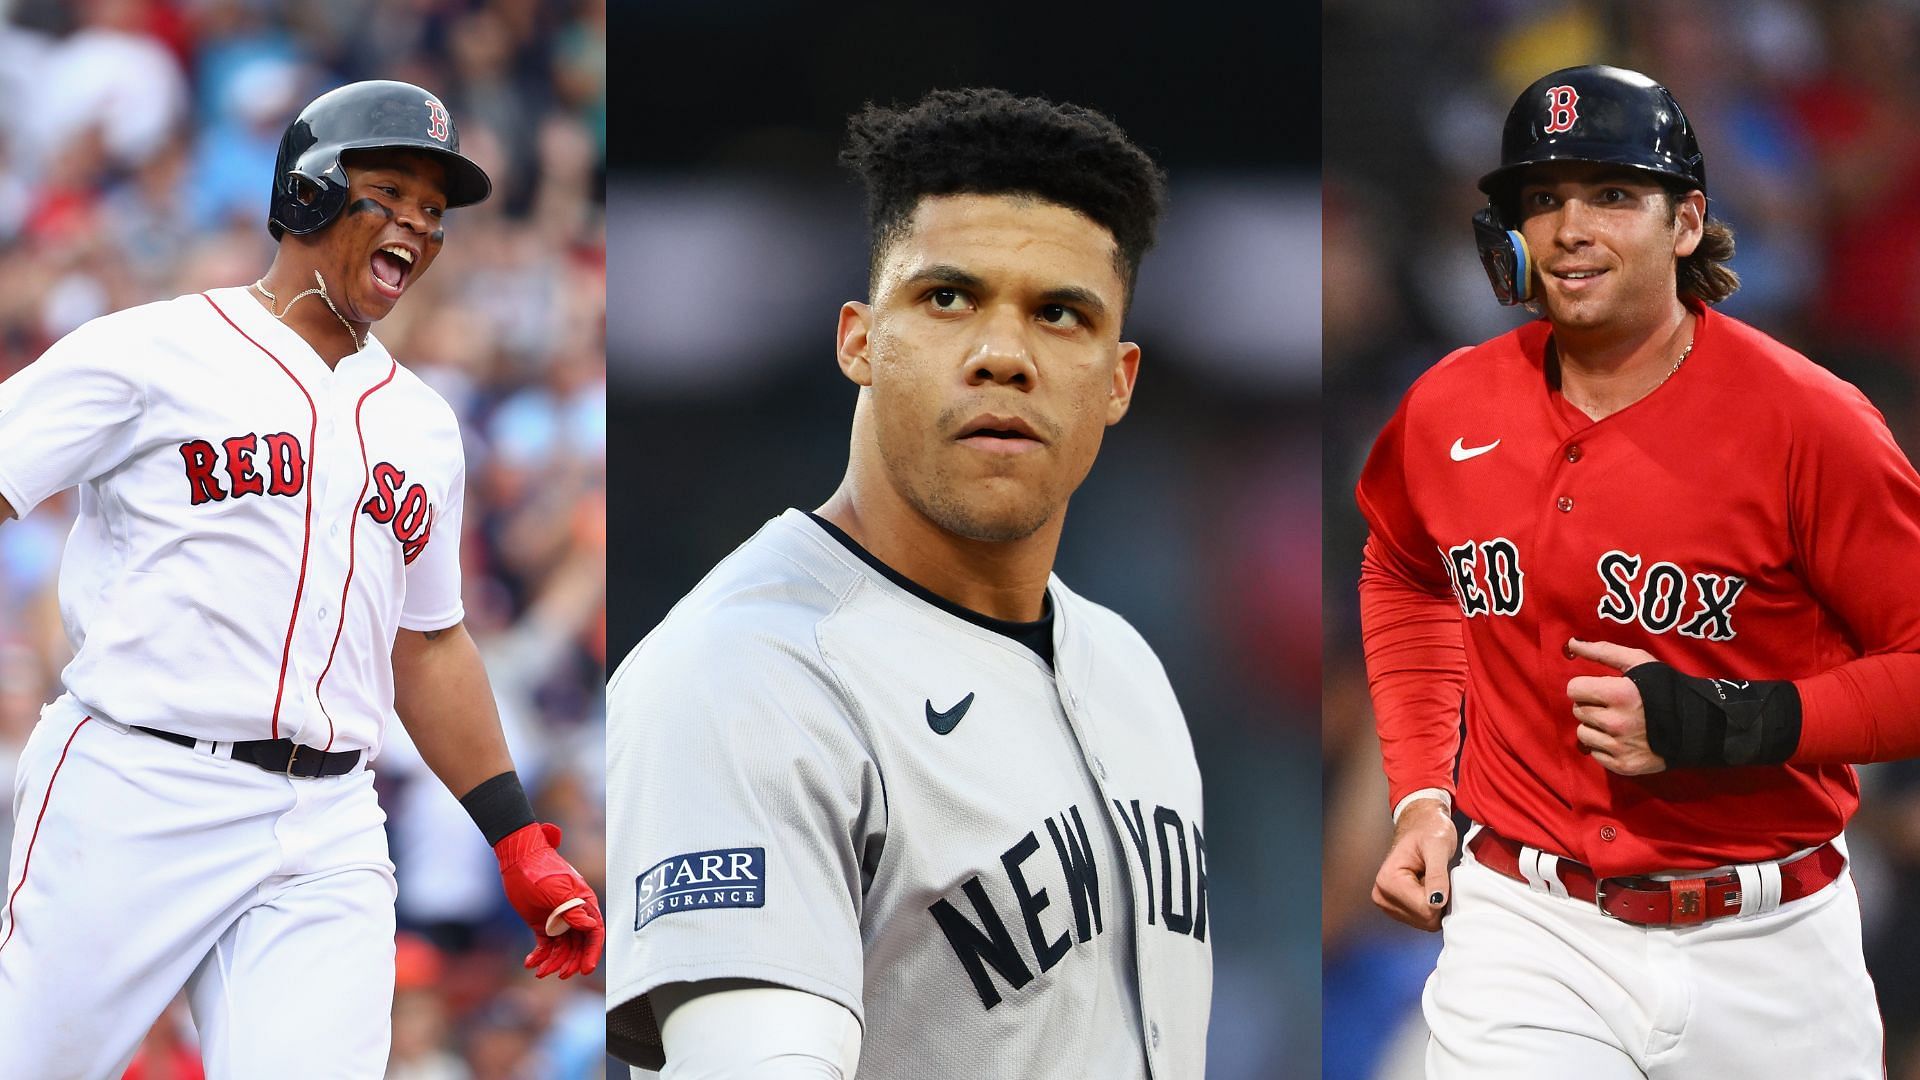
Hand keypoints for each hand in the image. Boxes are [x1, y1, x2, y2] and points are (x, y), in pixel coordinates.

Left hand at [493, 822, 605, 978]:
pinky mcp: (542, 924)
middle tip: (561, 975)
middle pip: (579, 945)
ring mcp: (557, 920)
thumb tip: (591, 926)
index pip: (594, 932)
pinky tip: (530, 963)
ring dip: (554, 962)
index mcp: (584, 904)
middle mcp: (573, 914)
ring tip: (540, 972)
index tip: (586, 969)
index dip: (592, 952)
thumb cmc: (541, 870)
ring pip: (562, 948)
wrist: (518, 860)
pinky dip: (539, 956)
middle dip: (572, 961)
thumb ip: (573, 909)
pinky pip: (545, 945)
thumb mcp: (558, 890)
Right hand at [1371, 798, 1456, 930]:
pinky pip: (1424, 920)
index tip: (1442, 876)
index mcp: (1387, 881)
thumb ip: (1437, 874)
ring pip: (1425, 923)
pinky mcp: (1397, 910)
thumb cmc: (1429, 831)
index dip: (1442, 896)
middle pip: (1425, 919)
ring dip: (1437, 904)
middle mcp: (1382, 895)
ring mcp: (1388, 905)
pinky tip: (1430, 888)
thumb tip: (1436, 901)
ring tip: (1433, 880)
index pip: (1425, 909)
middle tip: (1439, 877)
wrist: (1422, 826)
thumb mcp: (1437, 847)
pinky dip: (1433, 907)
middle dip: (1439, 902)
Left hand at [1565, 638, 1668, 775]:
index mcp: (1618, 695)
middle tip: (1613, 706)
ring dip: (1595, 727)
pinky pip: (1595, 753)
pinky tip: (1622, 739)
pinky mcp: (1623, 765)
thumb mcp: (1640, 662)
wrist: (1699, 727)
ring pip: (1583, 733)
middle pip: (1578, 710)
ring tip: (1617, 722)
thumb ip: (1602, 651)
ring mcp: (1619, 747)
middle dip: (1591, 705)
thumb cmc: (1666, 690)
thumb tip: (1571, 643)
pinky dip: (1604, 746)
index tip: (1601, 689)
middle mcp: (1616, 723)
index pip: (1574, 689)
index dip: (1586, 686)